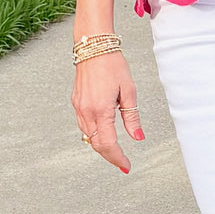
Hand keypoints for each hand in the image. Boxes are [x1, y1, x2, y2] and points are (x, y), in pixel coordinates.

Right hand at [72, 51, 143, 171]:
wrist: (93, 47)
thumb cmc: (112, 65)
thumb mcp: (129, 91)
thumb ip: (132, 117)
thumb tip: (138, 137)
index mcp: (101, 110)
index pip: (108, 143)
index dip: (117, 158)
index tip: (126, 166)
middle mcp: (86, 111)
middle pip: (96, 144)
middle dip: (110, 156)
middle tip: (123, 162)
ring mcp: (79, 107)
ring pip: (88, 136)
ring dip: (101, 145)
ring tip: (115, 150)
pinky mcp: (76, 102)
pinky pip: (84, 125)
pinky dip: (93, 134)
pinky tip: (103, 133)